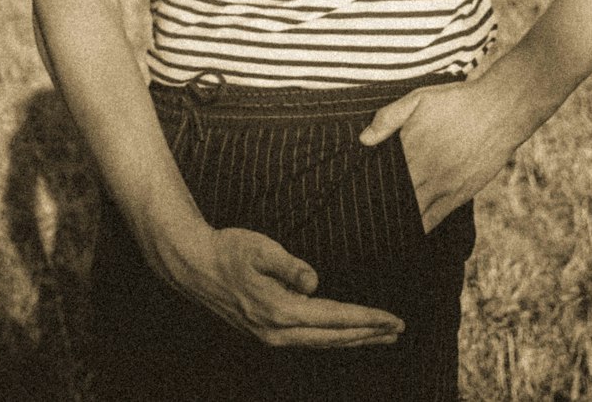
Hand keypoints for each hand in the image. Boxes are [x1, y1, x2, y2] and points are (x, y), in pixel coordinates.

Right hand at [171, 224, 405, 348]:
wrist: (193, 266)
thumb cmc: (228, 250)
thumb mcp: (260, 248)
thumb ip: (290, 266)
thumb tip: (315, 283)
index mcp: (279, 310)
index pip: (334, 318)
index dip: (366, 319)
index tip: (392, 319)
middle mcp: (277, 331)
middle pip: (333, 337)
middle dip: (368, 334)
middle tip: (398, 330)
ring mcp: (270, 336)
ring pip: (322, 342)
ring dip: (353, 339)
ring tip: (379, 335)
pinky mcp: (266, 332)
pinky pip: (308, 340)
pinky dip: (332, 338)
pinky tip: (343, 334)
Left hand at [359, 76, 524, 233]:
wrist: (499, 110)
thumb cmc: (457, 102)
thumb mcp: (419, 99)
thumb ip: (389, 118)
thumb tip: (363, 140)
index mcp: (411, 148)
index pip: (380, 177)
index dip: (367, 187)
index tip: (354, 196)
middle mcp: (425, 171)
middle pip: (393, 198)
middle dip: (378, 208)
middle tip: (361, 218)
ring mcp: (443, 186)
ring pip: (412, 213)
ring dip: (396, 221)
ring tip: (379, 232)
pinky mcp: (460, 195)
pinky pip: (434, 219)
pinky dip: (420, 227)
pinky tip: (408, 233)